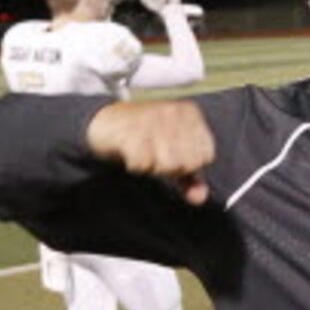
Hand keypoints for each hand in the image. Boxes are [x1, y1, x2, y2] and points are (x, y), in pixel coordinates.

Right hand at [85, 100, 214, 204]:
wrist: (103, 121)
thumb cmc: (143, 137)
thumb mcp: (172, 153)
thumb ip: (189, 177)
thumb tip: (198, 197)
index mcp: (190, 114)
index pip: (206, 154)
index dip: (189, 164)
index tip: (171, 154)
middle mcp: (173, 112)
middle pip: (188, 162)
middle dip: (171, 167)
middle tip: (154, 154)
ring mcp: (152, 119)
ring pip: (169, 164)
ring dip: (153, 166)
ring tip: (143, 152)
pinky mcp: (130, 131)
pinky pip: (143, 164)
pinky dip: (135, 165)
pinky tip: (129, 152)